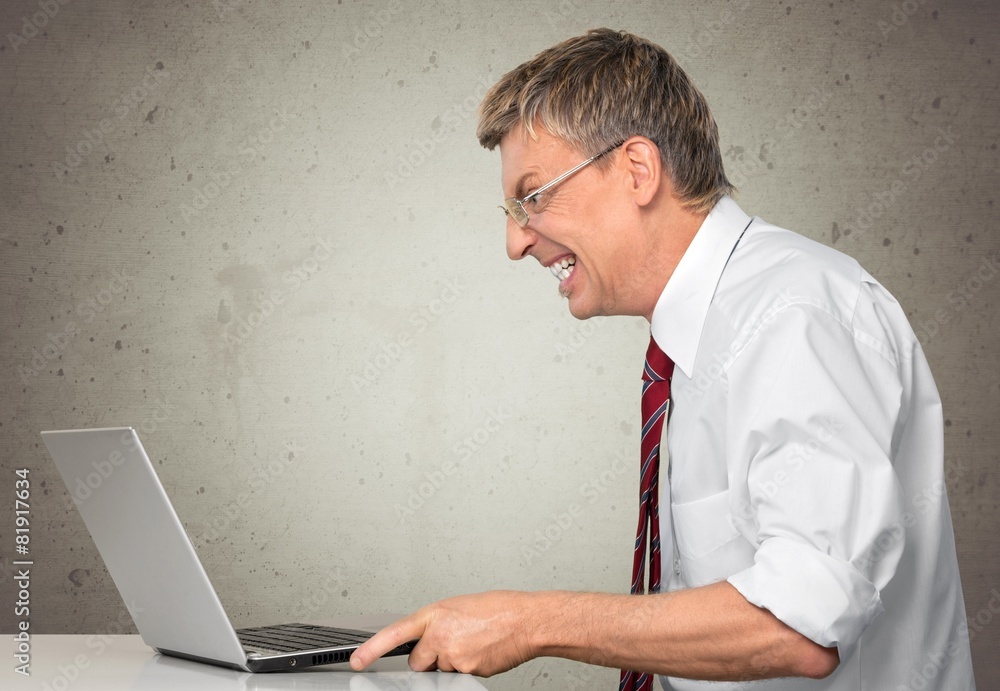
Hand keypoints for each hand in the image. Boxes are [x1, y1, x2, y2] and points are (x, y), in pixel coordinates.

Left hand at [350, 590, 536, 675]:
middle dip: (428, 658)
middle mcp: (439, 635)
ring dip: (451, 661)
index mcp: (435, 613)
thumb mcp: (460, 607)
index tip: (356, 661)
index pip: (394, 633)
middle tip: (449, 644)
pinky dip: (467, 667)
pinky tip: (481, 652)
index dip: (371, 649)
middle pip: (417, 662)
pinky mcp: (467, 672)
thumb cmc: (499, 609)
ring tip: (473, 643)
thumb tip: (428, 640)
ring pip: (440, 670)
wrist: (526, 621)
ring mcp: (453, 656)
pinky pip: (458, 675)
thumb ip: (438, 623)